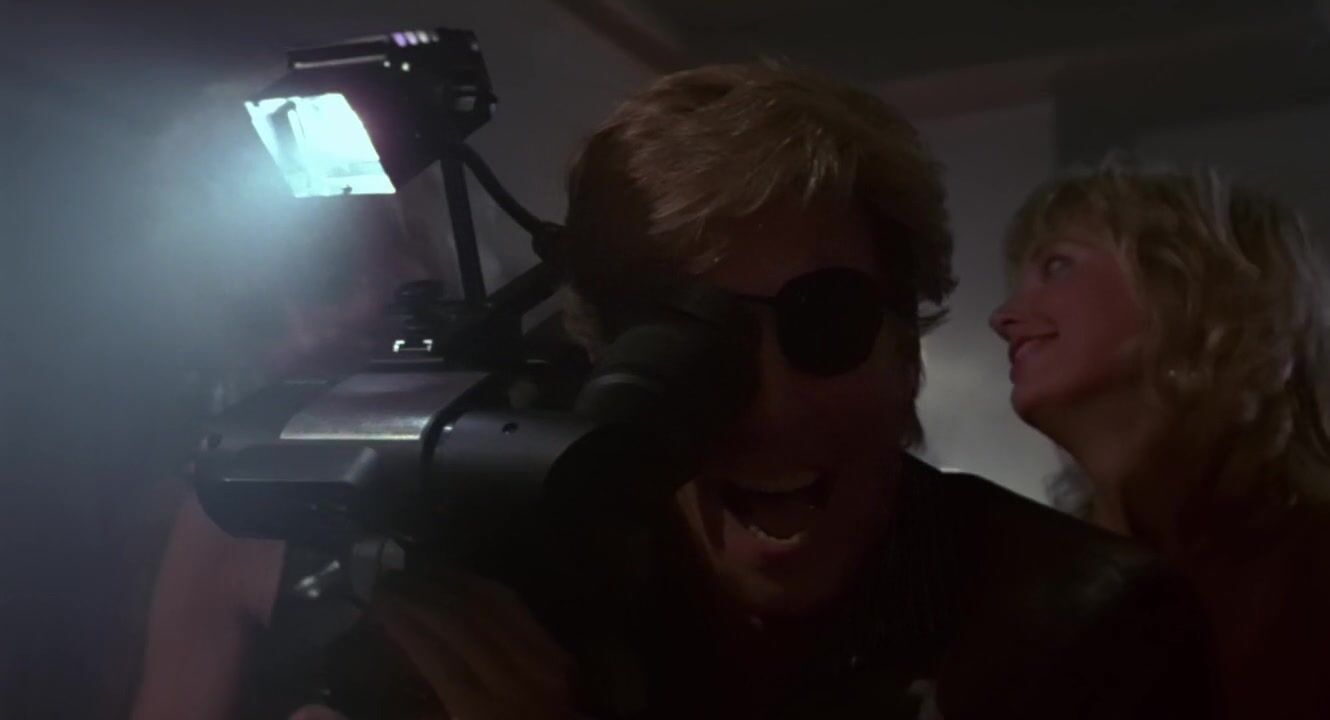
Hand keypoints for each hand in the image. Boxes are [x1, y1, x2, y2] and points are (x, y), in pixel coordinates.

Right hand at [373, 571, 581, 719]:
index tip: (376, 602)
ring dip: (447, 582)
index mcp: (479, 713)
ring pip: (487, 604)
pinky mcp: (558, 652)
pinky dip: (482, 587)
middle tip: (387, 580)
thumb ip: (419, 713)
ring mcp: (541, 662)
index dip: (402, 622)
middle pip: (458, 622)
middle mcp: (512, 681)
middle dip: (418, 594)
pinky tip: (459, 579)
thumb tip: (336, 694)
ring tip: (414, 571)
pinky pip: (515, 607)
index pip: (432, 653)